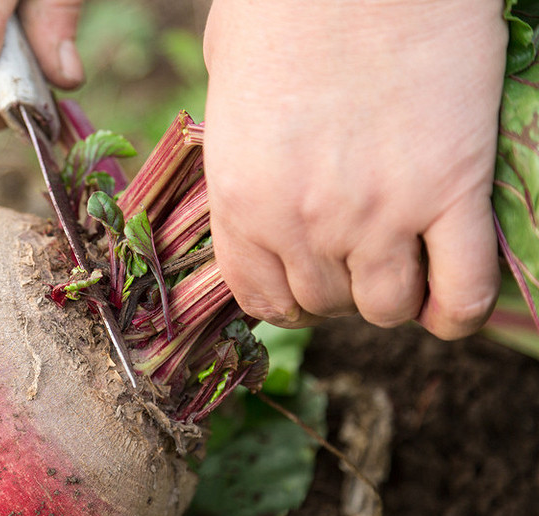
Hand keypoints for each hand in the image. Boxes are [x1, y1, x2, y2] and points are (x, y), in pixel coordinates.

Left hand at [202, 0, 506, 338]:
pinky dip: (458, 310)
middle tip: (359, 262)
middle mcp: (301, 221)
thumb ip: (240, 155)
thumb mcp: (227, 84)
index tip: (308, 289)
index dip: (288, 302)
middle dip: (340, 294)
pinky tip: (450, 301)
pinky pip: (462, 292)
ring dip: (395, 299)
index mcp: (241, 199)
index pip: (259, 297)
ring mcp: (376, 213)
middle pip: (325, 304)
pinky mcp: (450, 193)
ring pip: (388, 308)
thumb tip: (258, 185)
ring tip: (404, 268)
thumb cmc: (284, 4)